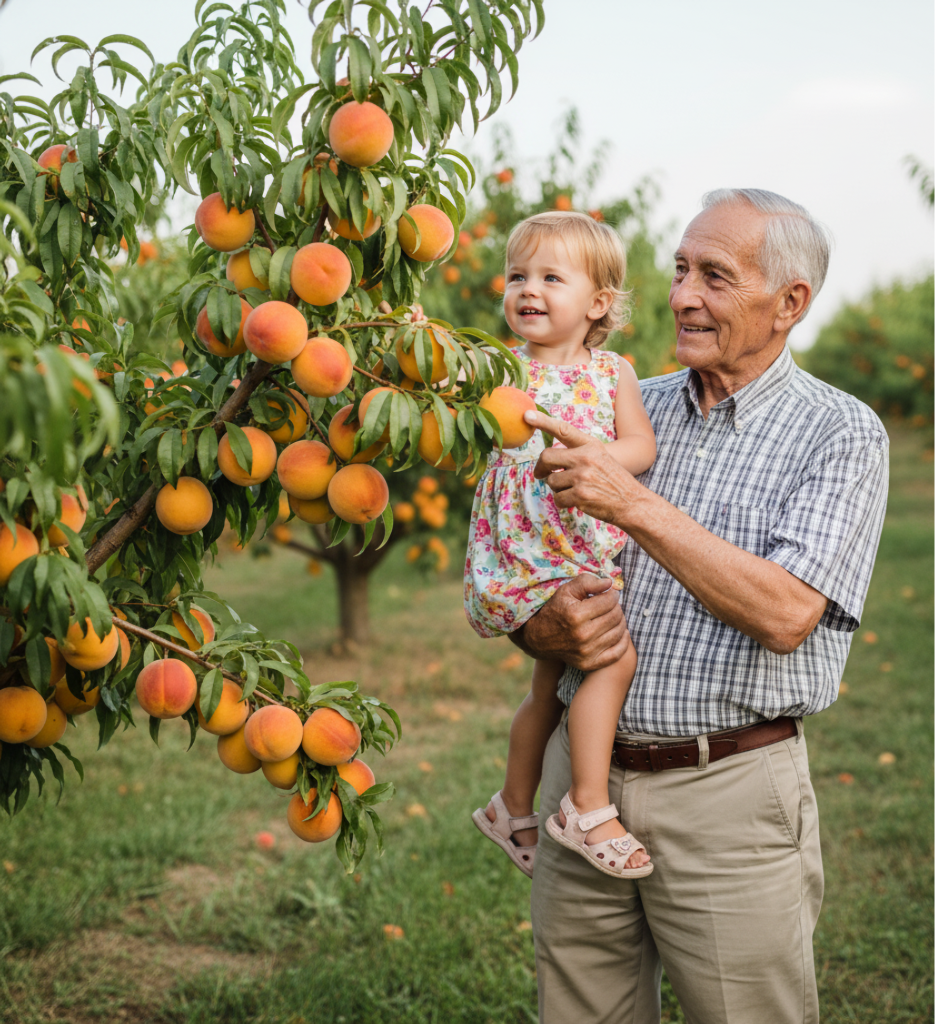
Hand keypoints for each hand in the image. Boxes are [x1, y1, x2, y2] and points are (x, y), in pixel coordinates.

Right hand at [511, 574, 629, 671]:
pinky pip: (617, 653)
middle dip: (616, 607)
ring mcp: (586, 652)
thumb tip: (610, 582)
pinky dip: (623, 641)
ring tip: (612, 616)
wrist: (539, 638)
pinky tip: (619, 632)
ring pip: (618, 632)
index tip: (609, 593)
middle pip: (615, 616)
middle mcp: (582, 635)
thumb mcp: (566, 590)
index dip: (612, 594)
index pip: (609, 601)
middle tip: (610, 604)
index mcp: (576, 615)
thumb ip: (587, 582)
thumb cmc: (555, 610)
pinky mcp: (589, 664)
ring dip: (619, 621)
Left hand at [526, 410, 640, 526]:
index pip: (563, 430)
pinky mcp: (580, 495)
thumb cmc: (613, 482)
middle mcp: (586, 457)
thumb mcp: (601, 458)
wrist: (632, 503)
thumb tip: (550, 458)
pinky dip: (564, 503)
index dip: (543, 421)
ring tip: (574, 491)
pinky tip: (577, 502)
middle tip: (541, 474)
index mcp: (591, 445)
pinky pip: (558, 498)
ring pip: (551, 481)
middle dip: (541, 468)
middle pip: (547, 457)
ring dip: (557, 489)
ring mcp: (582, 476)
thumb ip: (579, 453)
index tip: (527, 415)